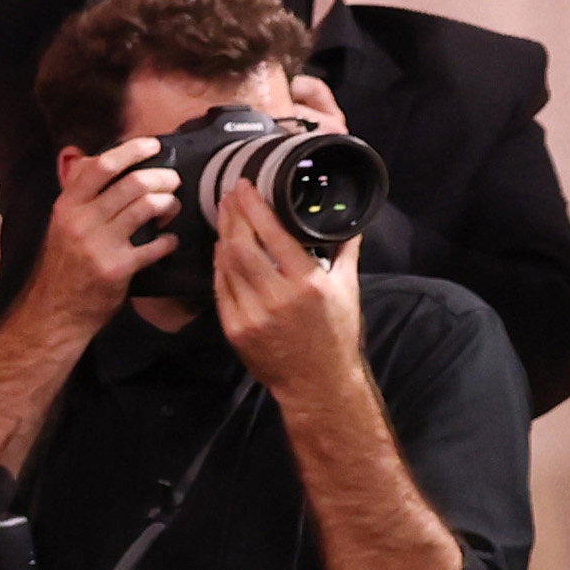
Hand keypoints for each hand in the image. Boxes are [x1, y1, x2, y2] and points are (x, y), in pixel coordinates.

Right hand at [13, 140, 177, 353]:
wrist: (56, 313)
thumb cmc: (65, 266)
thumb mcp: (62, 225)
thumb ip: (80, 195)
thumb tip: (92, 158)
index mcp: (67, 206)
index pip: (101, 166)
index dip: (131, 150)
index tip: (153, 145)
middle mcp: (81, 222)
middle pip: (133, 183)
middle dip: (163, 178)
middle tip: (172, 182)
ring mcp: (100, 245)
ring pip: (148, 207)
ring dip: (170, 204)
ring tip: (171, 209)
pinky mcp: (119, 268)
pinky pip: (157, 245)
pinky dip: (170, 241)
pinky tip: (169, 242)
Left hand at [196, 158, 363, 377]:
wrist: (317, 382)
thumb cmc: (337, 334)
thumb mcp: (348, 289)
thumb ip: (345, 250)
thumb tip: (350, 220)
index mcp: (308, 282)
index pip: (273, 234)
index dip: (254, 207)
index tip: (245, 187)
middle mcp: (278, 297)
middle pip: (242, 246)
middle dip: (232, 215)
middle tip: (228, 194)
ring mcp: (252, 315)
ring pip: (227, 265)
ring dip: (223, 236)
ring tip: (225, 215)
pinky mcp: (235, 330)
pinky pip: (221, 290)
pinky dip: (219, 266)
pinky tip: (222, 249)